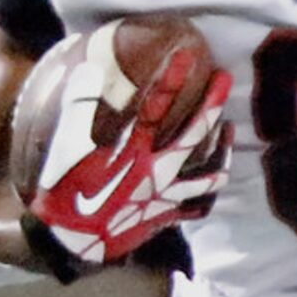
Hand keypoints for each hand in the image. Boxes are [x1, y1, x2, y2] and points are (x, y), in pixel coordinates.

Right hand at [24, 66, 232, 275]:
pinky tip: (216, 180)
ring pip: (207, 174)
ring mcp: (166, 197)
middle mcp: (156, 172)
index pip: (157, 107)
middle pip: (194, 135)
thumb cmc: (66, 192)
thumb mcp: (66, 147)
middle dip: (212, 103)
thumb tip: (89, 69)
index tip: (187, 54)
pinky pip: (198, 207)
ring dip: (222, 150)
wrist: (70, 242)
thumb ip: (78, 106)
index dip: (172, 79)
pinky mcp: (165, 217)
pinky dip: (209, 194)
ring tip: (231, 130)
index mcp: (133, 152)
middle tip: (226, 77)